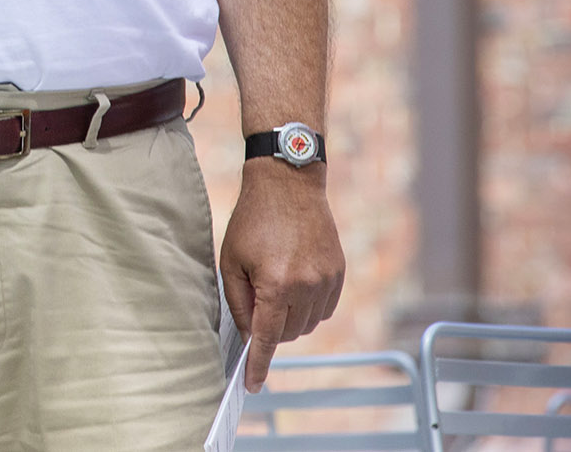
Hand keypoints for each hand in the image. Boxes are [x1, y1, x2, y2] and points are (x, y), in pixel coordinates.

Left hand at [219, 160, 343, 390]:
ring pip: (307, 324)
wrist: (289, 184)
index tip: (252, 385)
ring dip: (290, 318)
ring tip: (275, 284)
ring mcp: (326, 281)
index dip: (259, 364)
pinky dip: (308, 306)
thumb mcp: (231, 259)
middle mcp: (306, 286)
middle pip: (288, 333)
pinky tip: (295, 281)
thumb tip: (247, 334)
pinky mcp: (339, 274)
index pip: (267, 337)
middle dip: (270, 327)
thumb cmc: (253, 220)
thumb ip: (237, 301)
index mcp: (275, 284)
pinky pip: (324, 308)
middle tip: (257, 297)